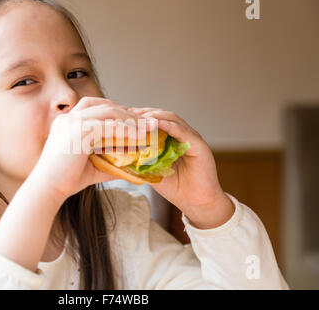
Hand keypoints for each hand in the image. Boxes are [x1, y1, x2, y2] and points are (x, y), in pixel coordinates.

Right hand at [30, 97, 142, 204]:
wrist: (47, 189)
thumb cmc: (65, 180)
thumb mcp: (92, 166)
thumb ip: (109, 161)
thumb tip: (130, 166)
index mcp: (68, 122)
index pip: (96, 107)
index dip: (117, 111)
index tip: (135, 120)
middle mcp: (69, 118)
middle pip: (104, 106)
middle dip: (128, 113)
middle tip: (147, 123)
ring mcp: (72, 122)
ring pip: (108, 112)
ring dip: (130, 120)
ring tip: (147, 128)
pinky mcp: (78, 131)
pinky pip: (108, 125)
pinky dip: (125, 130)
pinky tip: (138, 137)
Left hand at [128, 107, 234, 228]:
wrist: (198, 203)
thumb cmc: (176, 188)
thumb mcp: (152, 171)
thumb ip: (141, 160)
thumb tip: (119, 155)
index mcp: (172, 139)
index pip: (154, 121)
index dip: (138, 118)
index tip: (121, 118)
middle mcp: (182, 134)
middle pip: (161, 115)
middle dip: (143, 114)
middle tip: (126, 114)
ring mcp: (191, 137)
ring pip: (171, 119)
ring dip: (154, 117)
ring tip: (137, 118)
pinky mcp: (198, 145)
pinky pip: (182, 131)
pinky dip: (168, 125)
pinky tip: (155, 124)